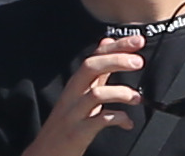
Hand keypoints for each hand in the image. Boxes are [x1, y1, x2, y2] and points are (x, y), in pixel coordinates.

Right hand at [24, 35, 144, 154]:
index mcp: (76, 84)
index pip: (94, 56)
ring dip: (120, 92)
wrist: (46, 152)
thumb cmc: (67, 123)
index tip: (137, 40)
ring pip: (95, 94)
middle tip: (139, 61)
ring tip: (137, 98)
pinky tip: (127, 122)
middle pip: (91, 67)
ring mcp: (74, 113)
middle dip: (116, 60)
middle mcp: (73, 94)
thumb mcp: (80, 95)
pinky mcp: (77, 132)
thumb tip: (107, 44)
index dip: (115, 46)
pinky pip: (98, 121)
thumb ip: (96, 73)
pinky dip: (116, 118)